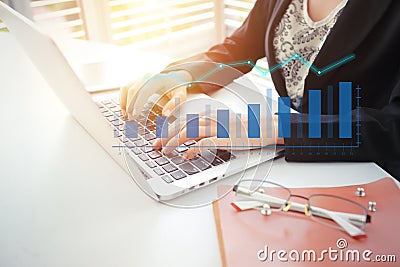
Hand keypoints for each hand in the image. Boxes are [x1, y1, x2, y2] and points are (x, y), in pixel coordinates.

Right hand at [120, 70, 191, 119]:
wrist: (174, 76)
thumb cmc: (177, 87)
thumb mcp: (180, 95)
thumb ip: (175, 104)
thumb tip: (166, 114)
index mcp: (157, 79)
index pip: (144, 91)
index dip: (137, 103)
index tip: (134, 115)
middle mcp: (146, 77)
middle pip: (133, 90)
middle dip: (130, 105)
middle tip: (131, 119)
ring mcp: (140, 78)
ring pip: (126, 88)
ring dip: (124, 102)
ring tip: (125, 115)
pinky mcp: (136, 81)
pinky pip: (125, 88)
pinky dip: (122, 98)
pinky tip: (124, 109)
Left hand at [153, 115, 283, 158]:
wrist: (262, 128)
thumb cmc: (241, 128)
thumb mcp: (221, 124)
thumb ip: (205, 129)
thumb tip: (189, 139)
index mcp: (207, 115)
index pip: (182, 122)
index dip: (168, 131)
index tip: (158, 140)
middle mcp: (210, 119)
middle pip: (182, 126)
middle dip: (166, 137)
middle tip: (155, 147)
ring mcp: (218, 128)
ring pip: (190, 132)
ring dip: (175, 142)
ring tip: (166, 151)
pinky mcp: (226, 138)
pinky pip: (206, 143)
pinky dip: (194, 149)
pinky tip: (187, 156)